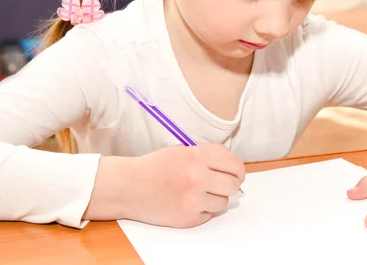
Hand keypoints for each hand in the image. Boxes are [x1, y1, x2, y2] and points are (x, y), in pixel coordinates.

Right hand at [85, 144, 244, 227]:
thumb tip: (233, 166)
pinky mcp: (188, 218)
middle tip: (221, 183)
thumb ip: (209, 155)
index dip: (237, 169)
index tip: (235, 173)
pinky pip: (209, 214)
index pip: (235, 164)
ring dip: (215, 197)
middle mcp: (198, 177)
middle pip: (234, 185)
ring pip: (224, 202)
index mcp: (197, 156)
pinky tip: (187, 202)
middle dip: (230, 184)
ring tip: (198, 192)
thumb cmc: (156, 167)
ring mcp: (193, 200)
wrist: (129, 187)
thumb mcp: (183, 150)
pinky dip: (202, 209)